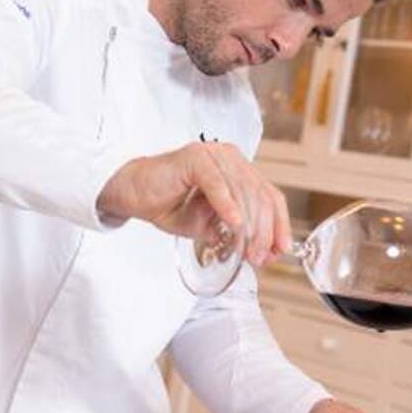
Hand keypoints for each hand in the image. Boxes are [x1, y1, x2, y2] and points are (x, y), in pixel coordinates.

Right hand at [97, 141, 290, 265]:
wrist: (131, 194)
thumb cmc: (167, 204)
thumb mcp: (208, 226)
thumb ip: (233, 234)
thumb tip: (259, 253)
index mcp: (239, 170)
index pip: (270, 196)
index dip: (279, 225)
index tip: (281, 250)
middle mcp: (231, 158)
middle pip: (261, 195)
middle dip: (265, 231)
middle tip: (260, 257)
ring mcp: (214, 155)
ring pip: (244, 191)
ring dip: (250, 225)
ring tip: (248, 250)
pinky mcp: (195, 158)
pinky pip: (218, 183)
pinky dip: (228, 205)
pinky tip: (235, 224)